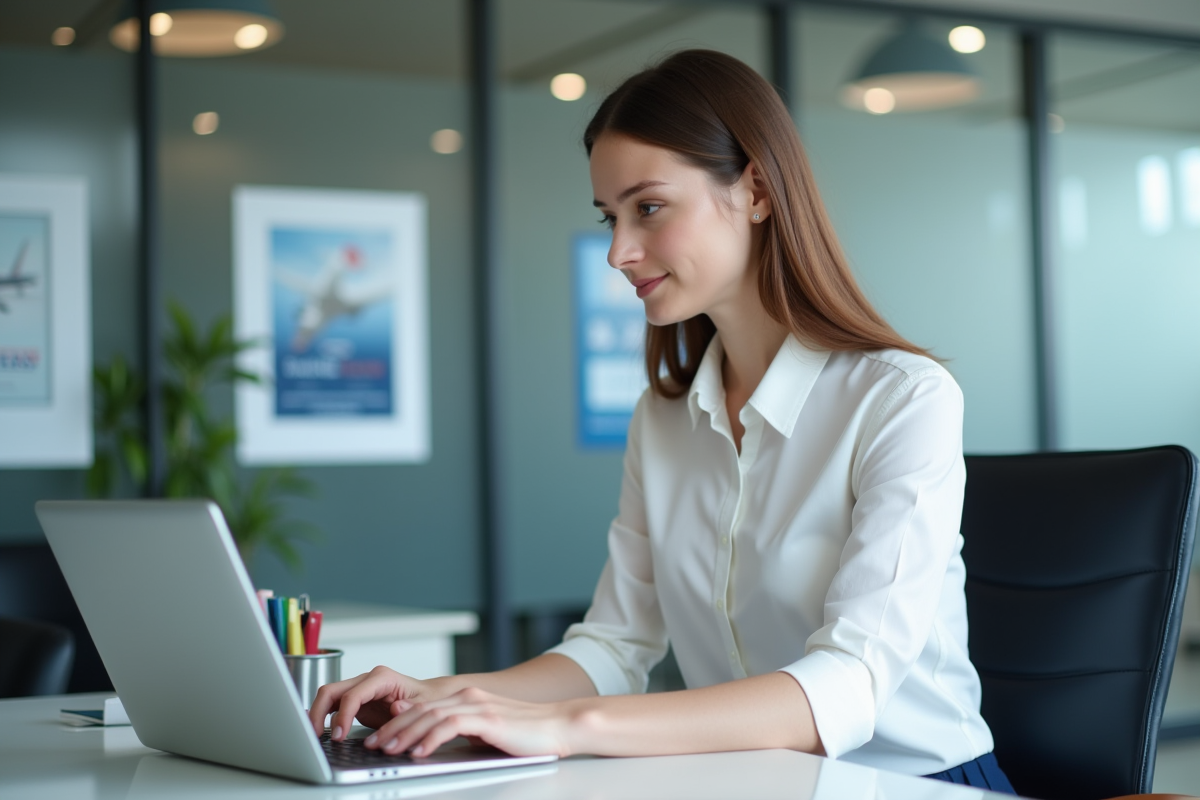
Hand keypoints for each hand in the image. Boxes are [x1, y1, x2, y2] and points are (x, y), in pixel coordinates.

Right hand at [308, 665, 445, 739]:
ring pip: (328, 696)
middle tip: (315, 736)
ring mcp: (359, 688)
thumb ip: (409, 709)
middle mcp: (367, 679)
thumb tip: (396, 709)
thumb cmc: (426, 700)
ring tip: (314, 736)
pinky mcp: (355, 700)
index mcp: (382, 678)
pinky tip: (319, 731)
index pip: (353, 695)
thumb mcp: (423, 706)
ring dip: (317, 715)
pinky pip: (333, 705)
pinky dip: (323, 717)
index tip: (339, 736)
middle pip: (332, 690)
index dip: (342, 716)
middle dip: (318, 712)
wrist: (428, 698)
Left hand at [362, 686, 573, 757]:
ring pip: (431, 716)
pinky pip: (452, 725)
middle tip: (373, 745)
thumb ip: (459, 728)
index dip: (397, 723)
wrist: (559, 726)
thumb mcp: (485, 730)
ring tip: (389, 750)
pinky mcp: (489, 719)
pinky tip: (419, 752)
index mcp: (466, 698)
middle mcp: (469, 697)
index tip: (379, 738)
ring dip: (406, 734)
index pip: (422, 707)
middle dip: (393, 728)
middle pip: (421, 709)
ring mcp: (479, 706)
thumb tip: (431, 737)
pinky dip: (431, 738)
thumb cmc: (526, 734)